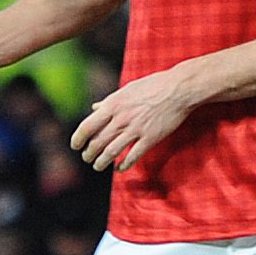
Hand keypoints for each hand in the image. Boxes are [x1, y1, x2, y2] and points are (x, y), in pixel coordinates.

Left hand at [72, 65, 203, 172]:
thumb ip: (109, 101)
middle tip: (87, 158)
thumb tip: (94, 108)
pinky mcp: (151, 138)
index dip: (78, 139)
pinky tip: (119, 168)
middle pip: (97, 142)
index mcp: (113, 105)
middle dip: (89, 153)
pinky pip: (133, 156)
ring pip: (112, 152)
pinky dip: (124, 165)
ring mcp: (136, 129)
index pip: (87, 126)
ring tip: (98, 166)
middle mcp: (121, 118)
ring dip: (101, 162)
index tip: (75, 146)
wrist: (179, 89)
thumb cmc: (153, 86)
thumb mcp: (127, 90)